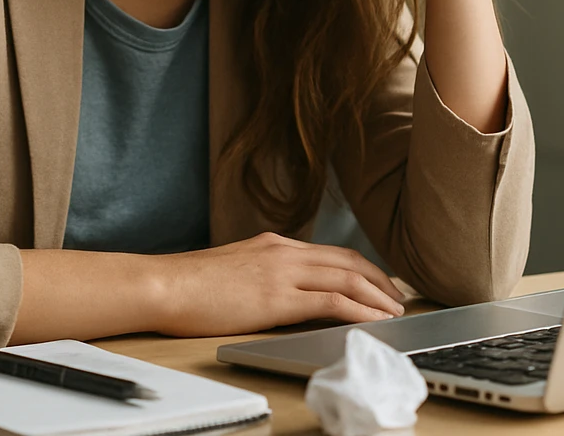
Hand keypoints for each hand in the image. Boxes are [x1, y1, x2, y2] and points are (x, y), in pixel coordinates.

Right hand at [149, 232, 405, 336]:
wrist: (164, 285)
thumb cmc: (189, 285)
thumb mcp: (235, 269)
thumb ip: (262, 274)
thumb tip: (281, 292)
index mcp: (274, 244)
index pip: (330, 252)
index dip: (361, 267)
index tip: (378, 282)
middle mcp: (284, 251)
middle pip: (347, 260)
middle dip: (379, 279)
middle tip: (399, 298)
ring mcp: (282, 271)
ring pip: (346, 277)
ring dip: (377, 294)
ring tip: (395, 311)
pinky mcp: (277, 297)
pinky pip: (331, 300)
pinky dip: (359, 309)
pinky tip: (373, 319)